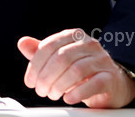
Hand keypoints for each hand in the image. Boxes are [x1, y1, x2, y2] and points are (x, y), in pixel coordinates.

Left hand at [18, 29, 134, 107]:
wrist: (112, 84)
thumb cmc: (81, 71)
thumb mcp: (58, 59)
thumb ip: (40, 52)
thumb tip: (22, 43)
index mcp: (73, 36)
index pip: (48, 46)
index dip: (35, 65)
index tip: (30, 81)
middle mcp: (89, 44)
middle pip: (61, 58)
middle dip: (46, 77)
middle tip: (40, 91)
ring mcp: (102, 60)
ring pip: (76, 70)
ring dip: (59, 85)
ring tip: (52, 95)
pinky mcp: (111, 77)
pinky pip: (93, 84)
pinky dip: (77, 93)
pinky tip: (68, 98)